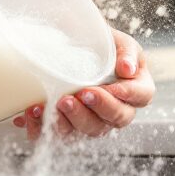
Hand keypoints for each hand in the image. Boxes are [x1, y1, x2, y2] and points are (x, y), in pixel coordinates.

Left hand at [13, 28, 153, 139]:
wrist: (68, 45)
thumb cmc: (98, 43)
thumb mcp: (117, 39)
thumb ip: (126, 50)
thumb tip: (127, 69)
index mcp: (135, 88)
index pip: (141, 96)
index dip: (128, 95)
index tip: (112, 87)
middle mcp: (116, 110)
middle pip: (115, 119)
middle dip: (97, 109)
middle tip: (80, 94)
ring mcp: (92, 121)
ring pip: (87, 131)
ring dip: (71, 120)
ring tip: (55, 103)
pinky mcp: (67, 127)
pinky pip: (56, 135)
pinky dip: (42, 127)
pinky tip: (33, 111)